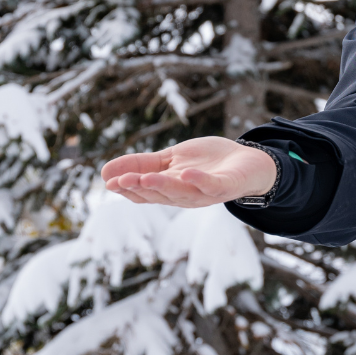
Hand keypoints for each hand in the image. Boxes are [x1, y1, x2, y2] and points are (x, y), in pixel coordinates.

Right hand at [101, 136, 276, 207]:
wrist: (250, 162)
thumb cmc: (209, 162)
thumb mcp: (171, 159)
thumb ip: (144, 164)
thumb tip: (106, 172)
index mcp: (171, 189)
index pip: (146, 191)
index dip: (128, 188)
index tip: (108, 182)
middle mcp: (186, 195)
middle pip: (159, 194)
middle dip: (139, 188)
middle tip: (119, 182)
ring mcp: (206, 192)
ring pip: (181, 191)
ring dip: (162, 185)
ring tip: (144, 177)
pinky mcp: (226, 185)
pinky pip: (212, 185)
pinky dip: (200, 180)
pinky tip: (187, 173)